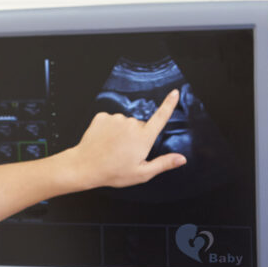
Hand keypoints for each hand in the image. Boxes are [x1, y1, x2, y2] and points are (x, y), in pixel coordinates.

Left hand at [66, 88, 186, 190]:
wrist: (85, 166)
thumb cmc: (113, 172)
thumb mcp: (142, 173)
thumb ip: (164, 164)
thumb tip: (181, 159)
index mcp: (143, 137)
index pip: (161, 117)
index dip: (169, 104)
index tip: (175, 93)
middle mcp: (131, 124)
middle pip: (140, 126)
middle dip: (136, 137)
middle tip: (126, 153)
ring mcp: (116, 119)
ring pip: (124, 123)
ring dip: (121, 133)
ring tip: (113, 149)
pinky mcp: (102, 116)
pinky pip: (111, 121)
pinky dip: (109, 130)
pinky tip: (104, 142)